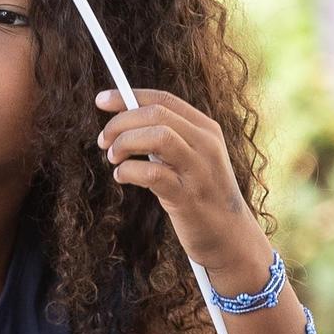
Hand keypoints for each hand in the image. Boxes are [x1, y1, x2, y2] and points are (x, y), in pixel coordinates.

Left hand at [96, 88, 266, 278]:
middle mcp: (206, 144)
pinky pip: (151, 173)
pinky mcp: (189, 197)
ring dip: (125, 143)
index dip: (128, 96)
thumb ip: (168, 139)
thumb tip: (123, 121)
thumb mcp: (192, 159)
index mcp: (207, 129)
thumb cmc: (202, 195)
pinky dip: (128, 171)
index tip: (102, 100)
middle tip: (103, 140)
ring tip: (114, 158)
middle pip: (156, 114)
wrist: (231, 237)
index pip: (164, 99)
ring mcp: (199, 170)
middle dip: (120, 122)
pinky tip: (122, 177)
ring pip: (157, 136)